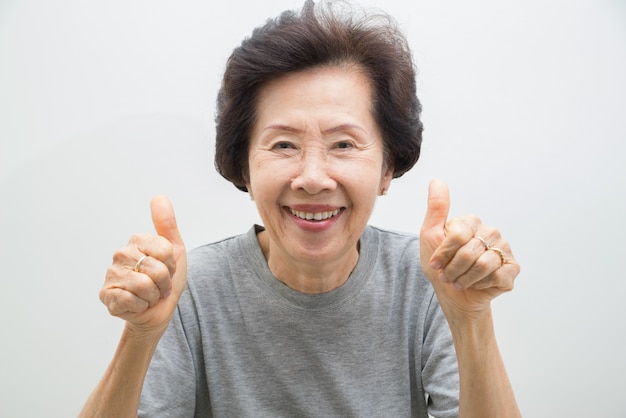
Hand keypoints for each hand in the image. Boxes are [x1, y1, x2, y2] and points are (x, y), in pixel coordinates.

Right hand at [99, 196, 186, 333]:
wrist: (159, 311)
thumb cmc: (166, 281)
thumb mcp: (174, 250)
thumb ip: (167, 224)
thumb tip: (159, 197)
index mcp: (137, 241)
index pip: (165, 250)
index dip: (172, 265)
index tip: (167, 269)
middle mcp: (120, 254)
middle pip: (156, 269)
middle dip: (164, 282)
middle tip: (158, 285)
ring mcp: (111, 274)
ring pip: (145, 286)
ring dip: (153, 296)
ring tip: (148, 294)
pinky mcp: (107, 295)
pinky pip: (132, 300)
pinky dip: (141, 306)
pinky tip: (137, 304)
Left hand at [420, 180, 519, 319]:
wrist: (453, 295)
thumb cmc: (441, 265)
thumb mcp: (430, 236)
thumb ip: (436, 209)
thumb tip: (437, 181)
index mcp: (472, 222)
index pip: (457, 235)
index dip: (443, 254)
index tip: (435, 263)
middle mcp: (491, 232)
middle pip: (469, 252)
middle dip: (453, 269)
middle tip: (448, 276)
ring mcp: (503, 249)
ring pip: (484, 264)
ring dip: (465, 279)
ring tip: (460, 281)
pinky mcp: (512, 269)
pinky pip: (497, 276)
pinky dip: (481, 284)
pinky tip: (477, 284)